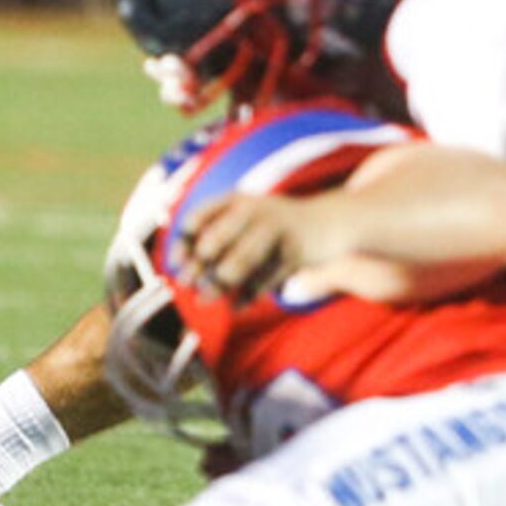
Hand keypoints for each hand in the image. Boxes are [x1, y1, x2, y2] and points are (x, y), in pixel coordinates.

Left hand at [174, 190, 355, 299]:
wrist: (329, 222)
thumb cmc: (273, 227)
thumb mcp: (245, 218)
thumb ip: (215, 237)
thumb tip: (185, 271)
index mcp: (237, 199)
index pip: (199, 217)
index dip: (183, 242)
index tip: (176, 265)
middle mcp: (257, 210)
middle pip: (219, 238)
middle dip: (199, 264)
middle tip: (188, 285)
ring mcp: (279, 230)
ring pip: (243, 260)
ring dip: (221, 283)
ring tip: (206, 300)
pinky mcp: (297, 252)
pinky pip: (266, 278)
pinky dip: (249, 295)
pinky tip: (237, 306)